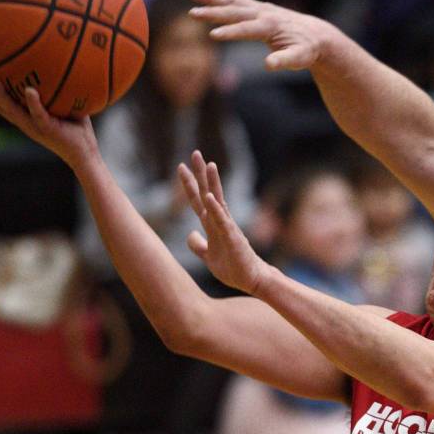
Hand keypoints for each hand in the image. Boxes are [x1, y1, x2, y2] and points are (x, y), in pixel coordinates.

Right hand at [0, 70, 97, 167]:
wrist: (85, 155)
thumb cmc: (77, 130)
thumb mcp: (67, 107)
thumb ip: (61, 92)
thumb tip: (64, 68)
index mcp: (27, 119)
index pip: (4, 104)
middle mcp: (26, 124)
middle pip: (0, 106)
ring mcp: (35, 127)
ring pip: (12, 111)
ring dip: (1, 95)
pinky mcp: (48, 130)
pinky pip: (38, 114)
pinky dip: (33, 102)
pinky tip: (29, 90)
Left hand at [179, 150, 266, 295]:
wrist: (251, 280)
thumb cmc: (233, 268)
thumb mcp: (208, 257)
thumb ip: (198, 245)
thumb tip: (189, 235)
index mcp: (212, 225)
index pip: (198, 200)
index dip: (189, 184)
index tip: (182, 167)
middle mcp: (220, 221)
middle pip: (208, 193)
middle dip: (201, 174)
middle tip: (195, 153)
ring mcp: (227, 227)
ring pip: (218, 201)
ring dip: (213, 183)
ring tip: (210, 164)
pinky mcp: (233, 238)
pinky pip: (223, 221)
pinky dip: (216, 209)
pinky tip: (210, 197)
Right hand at [187, 0, 336, 71]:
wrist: (316, 35)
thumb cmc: (307, 50)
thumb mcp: (299, 59)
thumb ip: (285, 61)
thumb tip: (269, 65)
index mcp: (271, 26)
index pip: (246, 29)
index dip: (230, 32)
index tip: (212, 36)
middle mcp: (264, 13)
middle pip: (234, 11)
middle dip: (213, 12)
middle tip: (192, 14)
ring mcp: (261, 8)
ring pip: (233, 1)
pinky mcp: (260, 8)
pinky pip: (237, 1)